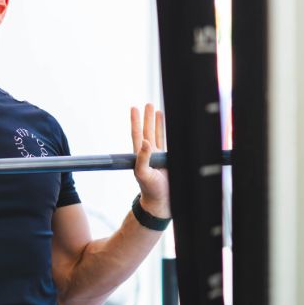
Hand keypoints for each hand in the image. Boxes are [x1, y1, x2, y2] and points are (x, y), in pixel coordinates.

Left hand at [130, 103, 169, 218]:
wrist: (162, 200)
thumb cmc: (150, 189)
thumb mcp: (143, 173)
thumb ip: (142, 158)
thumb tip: (144, 142)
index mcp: (140, 155)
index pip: (137, 134)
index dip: (135, 121)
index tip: (134, 108)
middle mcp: (149, 153)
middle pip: (147, 130)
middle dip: (147, 117)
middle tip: (148, 104)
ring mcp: (159, 156)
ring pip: (158, 135)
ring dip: (157, 123)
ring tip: (157, 110)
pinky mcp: (169, 160)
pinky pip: (168, 143)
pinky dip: (168, 133)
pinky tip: (170, 126)